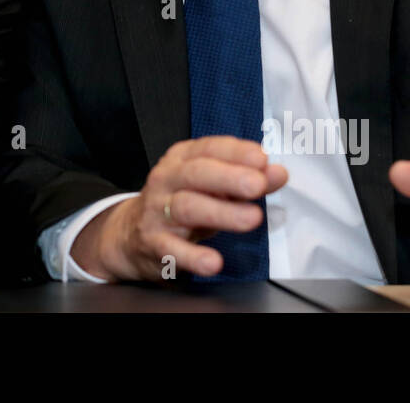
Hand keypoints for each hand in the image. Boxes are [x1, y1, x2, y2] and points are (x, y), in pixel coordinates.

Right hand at [71, 137, 287, 280]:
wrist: (130, 234)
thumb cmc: (181, 203)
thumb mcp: (212, 187)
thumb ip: (246, 179)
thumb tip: (278, 173)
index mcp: (182, 159)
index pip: (209, 148)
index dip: (236, 152)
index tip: (262, 158)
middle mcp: (167, 179)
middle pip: (197, 174)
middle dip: (229, 178)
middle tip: (258, 185)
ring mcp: (157, 210)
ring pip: (188, 207)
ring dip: (221, 212)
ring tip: (251, 219)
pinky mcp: (153, 242)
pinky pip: (172, 249)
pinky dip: (193, 256)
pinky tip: (213, 262)